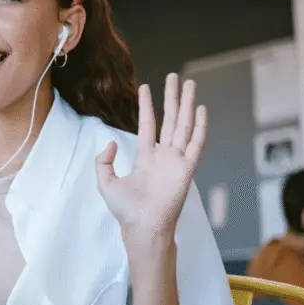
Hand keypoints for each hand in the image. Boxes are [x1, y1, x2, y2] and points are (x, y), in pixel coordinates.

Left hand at [95, 74, 206, 244]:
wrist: (142, 227)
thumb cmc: (125, 210)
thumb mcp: (105, 182)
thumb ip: (103, 160)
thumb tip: (111, 141)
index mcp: (146, 157)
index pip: (148, 125)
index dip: (147, 106)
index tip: (146, 88)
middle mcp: (164, 156)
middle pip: (171, 120)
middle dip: (173, 98)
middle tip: (176, 77)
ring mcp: (176, 161)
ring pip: (184, 125)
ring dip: (187, 104)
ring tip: (189, 84)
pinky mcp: (187, 169)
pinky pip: (196, 144)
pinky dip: (199, 126)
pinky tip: (200, 109)